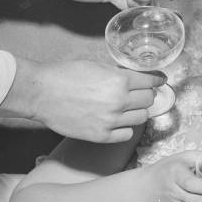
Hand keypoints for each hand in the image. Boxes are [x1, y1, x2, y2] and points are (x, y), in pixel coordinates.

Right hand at [22, 59, 165, 141]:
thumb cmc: (65, 75)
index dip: (157, 80)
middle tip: (139, 94)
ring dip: (137, 112)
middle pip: (149, 100)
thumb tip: (137, 78)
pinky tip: (118, 122)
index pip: (151, 81)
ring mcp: (111, 121)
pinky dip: (125, 128)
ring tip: (126, 108)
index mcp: (119, 81)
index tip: (160, 80)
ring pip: (142, 118)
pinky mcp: (101, 136)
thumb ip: (119, 74)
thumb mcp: (97, 66)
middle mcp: (119, 101)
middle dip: (145, 95)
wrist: (40, 93)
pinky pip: (127, 134)